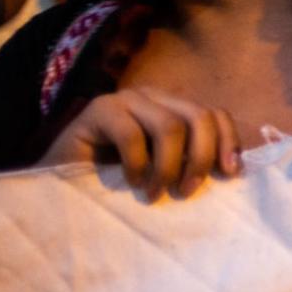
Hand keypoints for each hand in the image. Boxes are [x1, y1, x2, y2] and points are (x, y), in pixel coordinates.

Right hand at [38, 88, 240, 199]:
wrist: (59, 188)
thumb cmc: (116, 185)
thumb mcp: (162, 173)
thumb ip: (188, 164)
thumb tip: (231, 172)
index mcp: (174, 110)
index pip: (214, 115)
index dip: (228, 142)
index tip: (229, 174)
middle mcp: (154, 98)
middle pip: (199, 116)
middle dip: (200, 157)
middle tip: (186, 191)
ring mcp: (126, 100)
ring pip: (170, 125)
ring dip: (168, 165)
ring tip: (156, 193)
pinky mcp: (99, 110)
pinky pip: (132, 134)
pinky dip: (138, 164)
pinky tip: (132, 182)